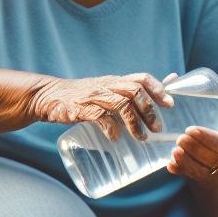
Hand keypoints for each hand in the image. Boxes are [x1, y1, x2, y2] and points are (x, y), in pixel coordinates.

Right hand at [27, 73, 171, 140]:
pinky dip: (111, 128)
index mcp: (114, 81)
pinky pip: (100, 116)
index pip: (141, 78)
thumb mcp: (105, 91)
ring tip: (141, 137)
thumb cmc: (82, 97)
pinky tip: (116, 137)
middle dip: (149, 110)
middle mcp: (106, 86)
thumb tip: (157, 97)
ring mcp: (92, 96)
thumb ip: (126, 94)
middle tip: (157, 128)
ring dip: (134, 122)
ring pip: (121, 104)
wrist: (48, 96)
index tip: (169, 104)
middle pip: (135, 91)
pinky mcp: (79, 108)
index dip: (158, 89)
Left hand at [161, 72, 217, 187]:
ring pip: (201, 171)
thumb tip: (173, 77)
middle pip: (211, 158)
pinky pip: (193, 179)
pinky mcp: (206, 184)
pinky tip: (171, 166)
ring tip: (174, 150)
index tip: (191, 129)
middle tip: (180, 138)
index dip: (208, 138)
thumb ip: (203, 101)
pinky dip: (182, 172)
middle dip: (195, 149)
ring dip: (186, 161)